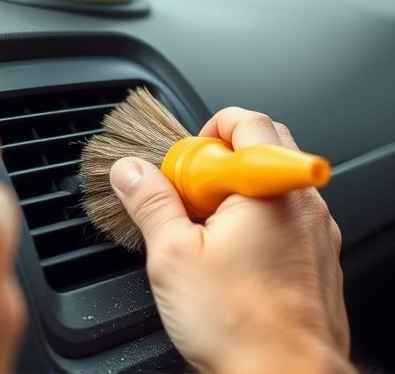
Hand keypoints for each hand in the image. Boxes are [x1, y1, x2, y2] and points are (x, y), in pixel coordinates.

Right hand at [110, 107, 354, 373]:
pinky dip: (254, 220)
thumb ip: (150, 202)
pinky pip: (284, 217)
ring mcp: (316, 230)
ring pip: (271, 185)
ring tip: (206, 232)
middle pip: (262, 148)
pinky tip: (230, 254)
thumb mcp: (173, 255)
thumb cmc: (240, 325)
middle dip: (220, 162)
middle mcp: (303, 203)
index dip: (209, 134)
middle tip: (191, 196)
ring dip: (234, 194)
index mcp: (270, 190)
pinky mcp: (316, 254)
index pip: (246, 123)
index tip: (187, 164)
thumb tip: (131, 172)